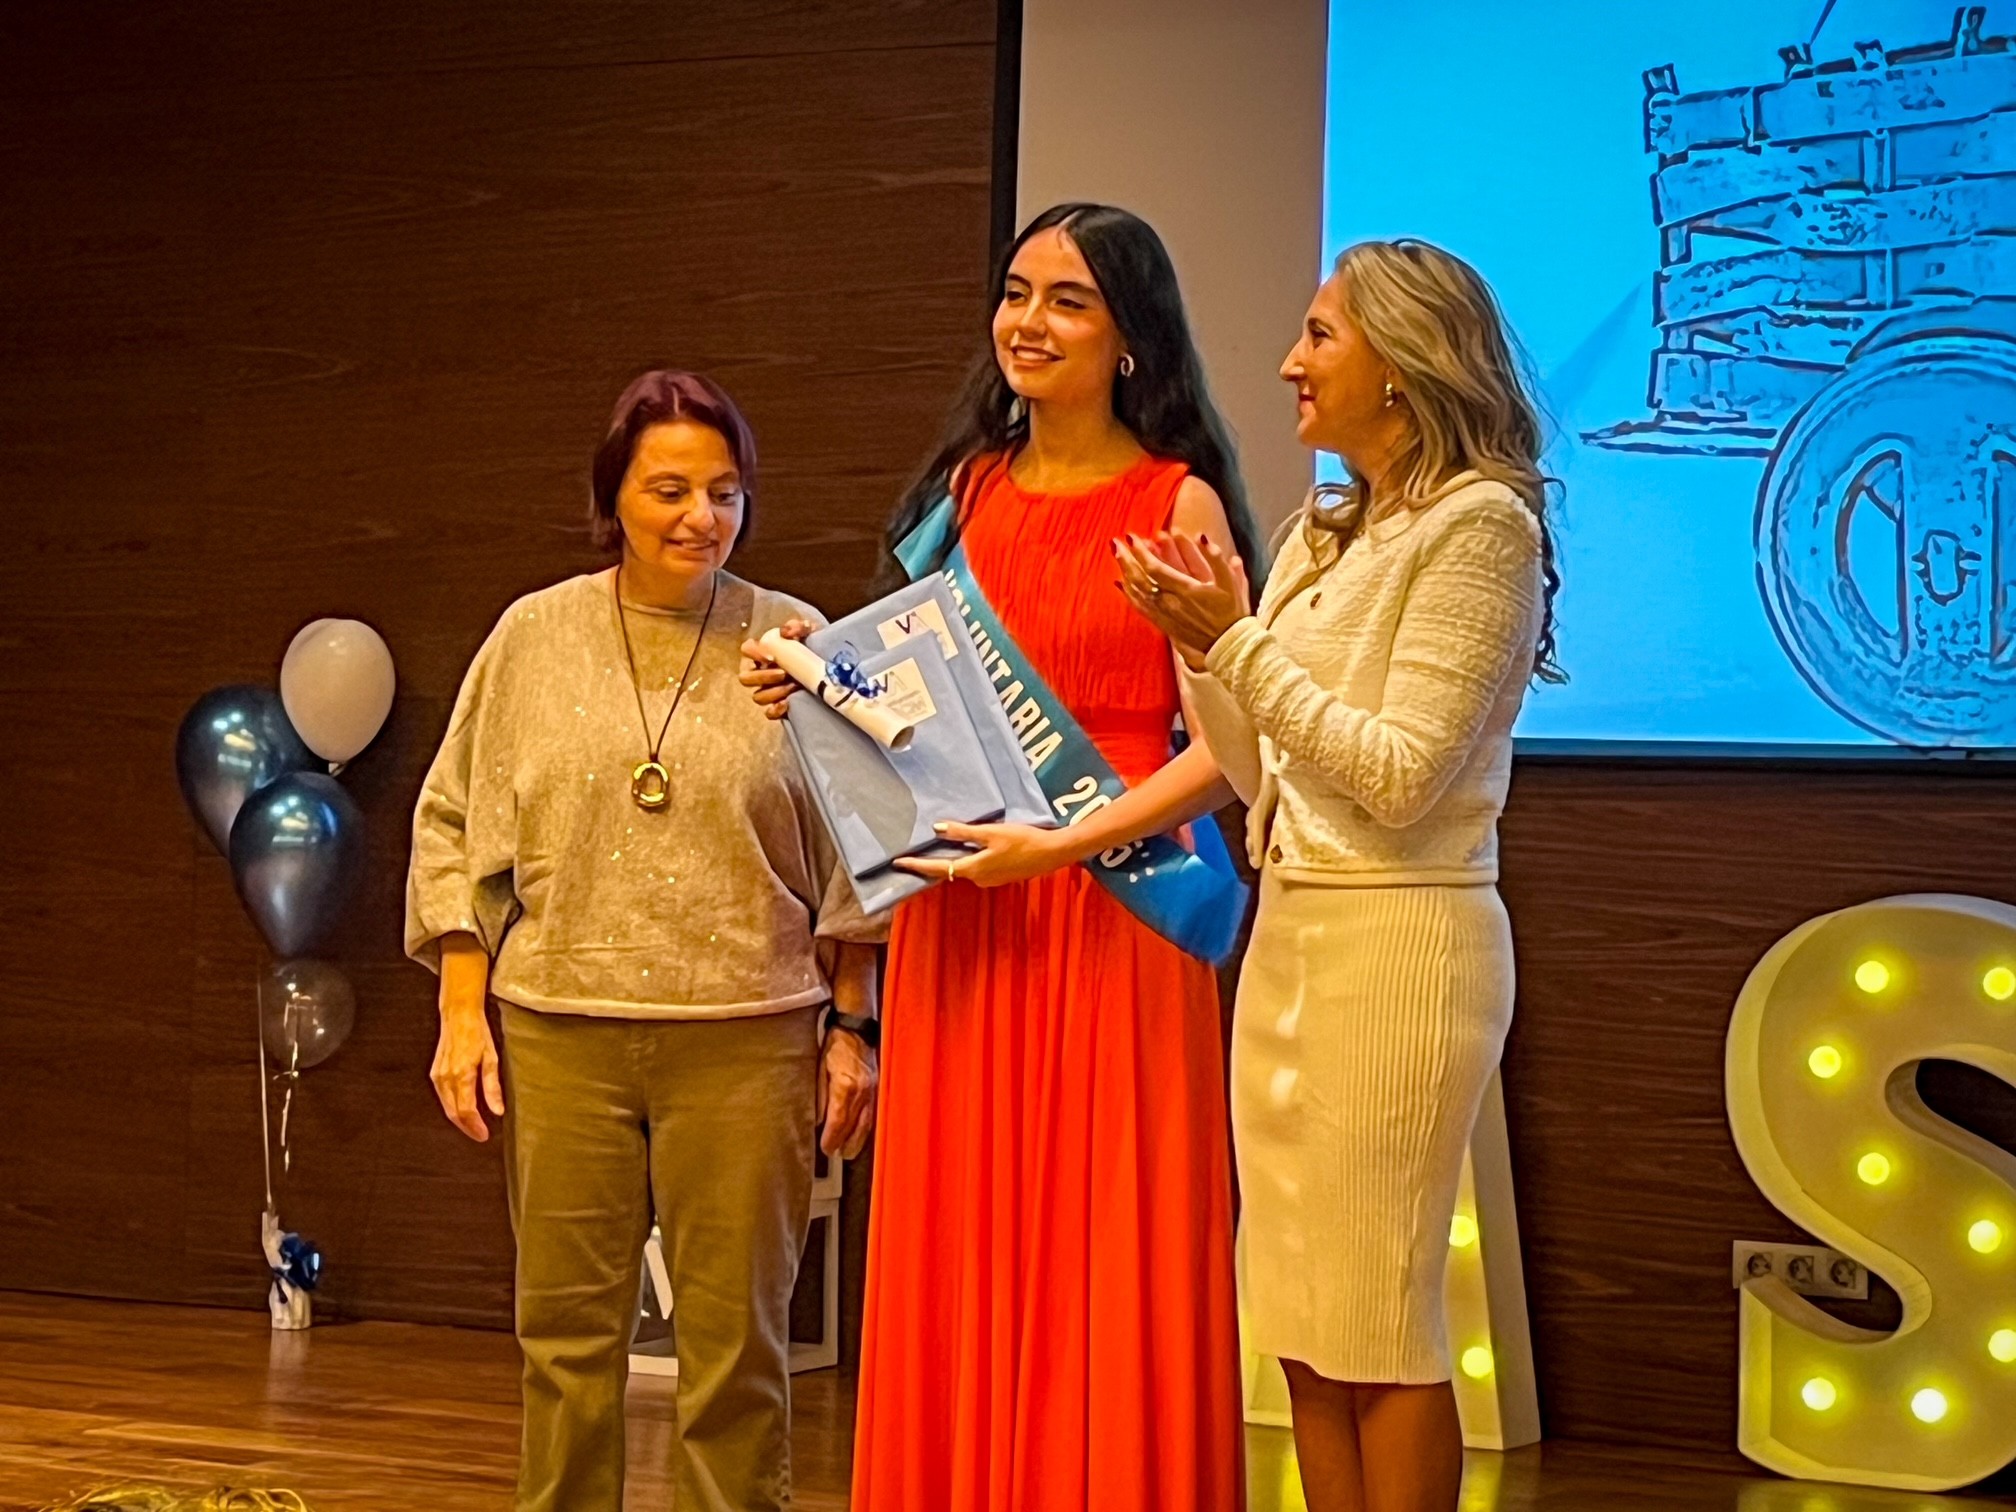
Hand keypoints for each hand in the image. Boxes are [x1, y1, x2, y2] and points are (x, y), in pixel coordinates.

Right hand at [431, 1000, 503, 1141]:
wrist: (458, 1016)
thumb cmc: (478, 1033)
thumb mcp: (491, 1058)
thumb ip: (492, 1087)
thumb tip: (498, 1110)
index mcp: (462, 1075)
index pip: (466, 1110)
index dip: (475, 1126)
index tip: (484, 1135)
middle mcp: (446, 1078)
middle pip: (454, 1113)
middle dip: (467, 1127)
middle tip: (480, 1136)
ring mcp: (438, 1076)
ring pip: (446, 1107)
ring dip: (459, 1120)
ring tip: (474, 1127)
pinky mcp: (435, 1073)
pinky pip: (443, 1097)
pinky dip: (452, 1108)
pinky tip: (463, 1110)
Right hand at [739, 617, 816, 719]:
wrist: (824, 663)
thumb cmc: (809, 645)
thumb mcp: (806, 632)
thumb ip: (796, 627)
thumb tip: (786, 632)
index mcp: (761, 653)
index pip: (746, 650)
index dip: (754, 653)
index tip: (771, 656)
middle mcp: (758, 673)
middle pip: (745, 678)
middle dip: (764, 677)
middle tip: (784, 673)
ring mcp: (766, 691)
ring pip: (757, 696)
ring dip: (773, 692)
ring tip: (793, 686)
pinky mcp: (777, 706)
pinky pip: (768, 713)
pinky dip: (775, 710)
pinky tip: (788, 703)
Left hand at [818, 1026, 877, 1158]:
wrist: (856, 1030)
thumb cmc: (835, 1047)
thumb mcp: (819, 1069)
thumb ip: (819, 1097)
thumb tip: (816, 1121)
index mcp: (846, 1085)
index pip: (839, 1120)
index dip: (832, 1138)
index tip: (824, 1148)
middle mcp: (863, 1091)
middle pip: (855, 1128)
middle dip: (843, 1144)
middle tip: (832, 1154)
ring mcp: (873, 1092)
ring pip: (867, 1126)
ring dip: (855, 1141)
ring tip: (845, 1152)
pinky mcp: (878, 1091)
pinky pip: (873, 1117)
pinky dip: (865, 1130)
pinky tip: (858, 1137)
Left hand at [892, 820, 1072, 887]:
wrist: (1051, 854)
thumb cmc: (1022, 840)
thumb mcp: (991, 833)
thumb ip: (963, 832)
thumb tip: (937, 829)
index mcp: (973, 868)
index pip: (938, 868)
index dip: (917, 865)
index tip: (898, 863)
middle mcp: (979, 878)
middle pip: (949, 870)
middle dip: (930, 862)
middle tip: (911, 855)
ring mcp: (990, 879)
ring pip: (964, 868)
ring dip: (950, 859)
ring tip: (934, 847)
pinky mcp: (1000, 875)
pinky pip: (976, 867)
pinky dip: (966, 858)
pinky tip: (966, 848)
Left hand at [1114, 531, 1251, 665]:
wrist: (1226, 645)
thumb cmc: (1230, 612)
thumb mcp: (1230, 583)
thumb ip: (1216, 559)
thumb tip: (1201, 536)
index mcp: (1186, 590)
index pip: (1155, 569)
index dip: (1141, 553)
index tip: (1132, 538)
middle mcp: (1170, 603)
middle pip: (1140, 579)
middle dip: (1126, 559)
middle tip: (1116, 543)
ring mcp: (1164, 614)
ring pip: (1137, 592)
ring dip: (1125, 572)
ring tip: (1117, 556)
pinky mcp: (1163, 623)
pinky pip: (1141, 608)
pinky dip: (1128, 594)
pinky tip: (1120, 584)